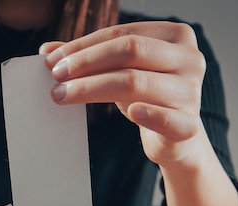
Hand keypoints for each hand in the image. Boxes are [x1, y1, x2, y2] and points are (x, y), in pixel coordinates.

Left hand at [40, 21, 208, 168]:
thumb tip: (46, 49)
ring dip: (92, 88)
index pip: (122, 34)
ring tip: (61, 95)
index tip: (52, 60)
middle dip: (86, 62)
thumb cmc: (147, 97)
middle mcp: (189, 59)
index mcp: (175, 36)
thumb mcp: (121, 71)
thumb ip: (90, 58)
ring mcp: (191, 92)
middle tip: (55, 76)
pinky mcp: (188, 125)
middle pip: (131, 52)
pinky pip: (168, 119)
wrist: (176, 138)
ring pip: (137, 82)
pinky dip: (150, 115)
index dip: (84, 46)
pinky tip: (133, 112)